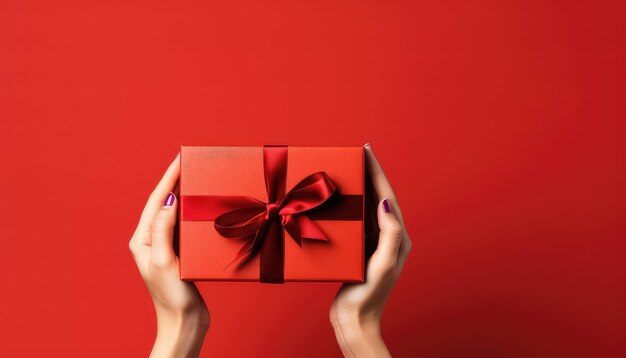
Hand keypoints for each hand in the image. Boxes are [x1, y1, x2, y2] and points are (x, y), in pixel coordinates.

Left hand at [129, 154, 208, 357]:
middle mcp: (152, 240)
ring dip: (187, 195)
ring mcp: (166, 246)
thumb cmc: (171, 296)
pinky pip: (186, 226)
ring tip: (199, 178)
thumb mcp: (164, 261)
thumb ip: (163, 230)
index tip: (180, 158)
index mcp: (142, 240)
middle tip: (192, 162)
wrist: (184, 322)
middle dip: (176, 181)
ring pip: (176, 213)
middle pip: (164, 203)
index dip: (168, 178)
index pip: (155, 201)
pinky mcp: (181, 253)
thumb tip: (168, 200)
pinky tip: (205, 207)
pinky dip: (195, 213)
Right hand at [330, 144, 411, 357]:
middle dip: (368, 174)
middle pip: (377, 197)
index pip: (387, 196)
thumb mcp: (384, 263)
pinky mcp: (359, 249)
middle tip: (356, 154)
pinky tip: (336, 200)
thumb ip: (390, 233)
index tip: (367, 151)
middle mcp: (387, 237)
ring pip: (365, 207)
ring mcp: (372, 243)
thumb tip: (386, 202)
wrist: (355, 320)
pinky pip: (354, 221)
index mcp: (397, 237)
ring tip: (346, 169)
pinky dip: (347, 206)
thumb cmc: (370, 295)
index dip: (377, 172)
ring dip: (358, 187)